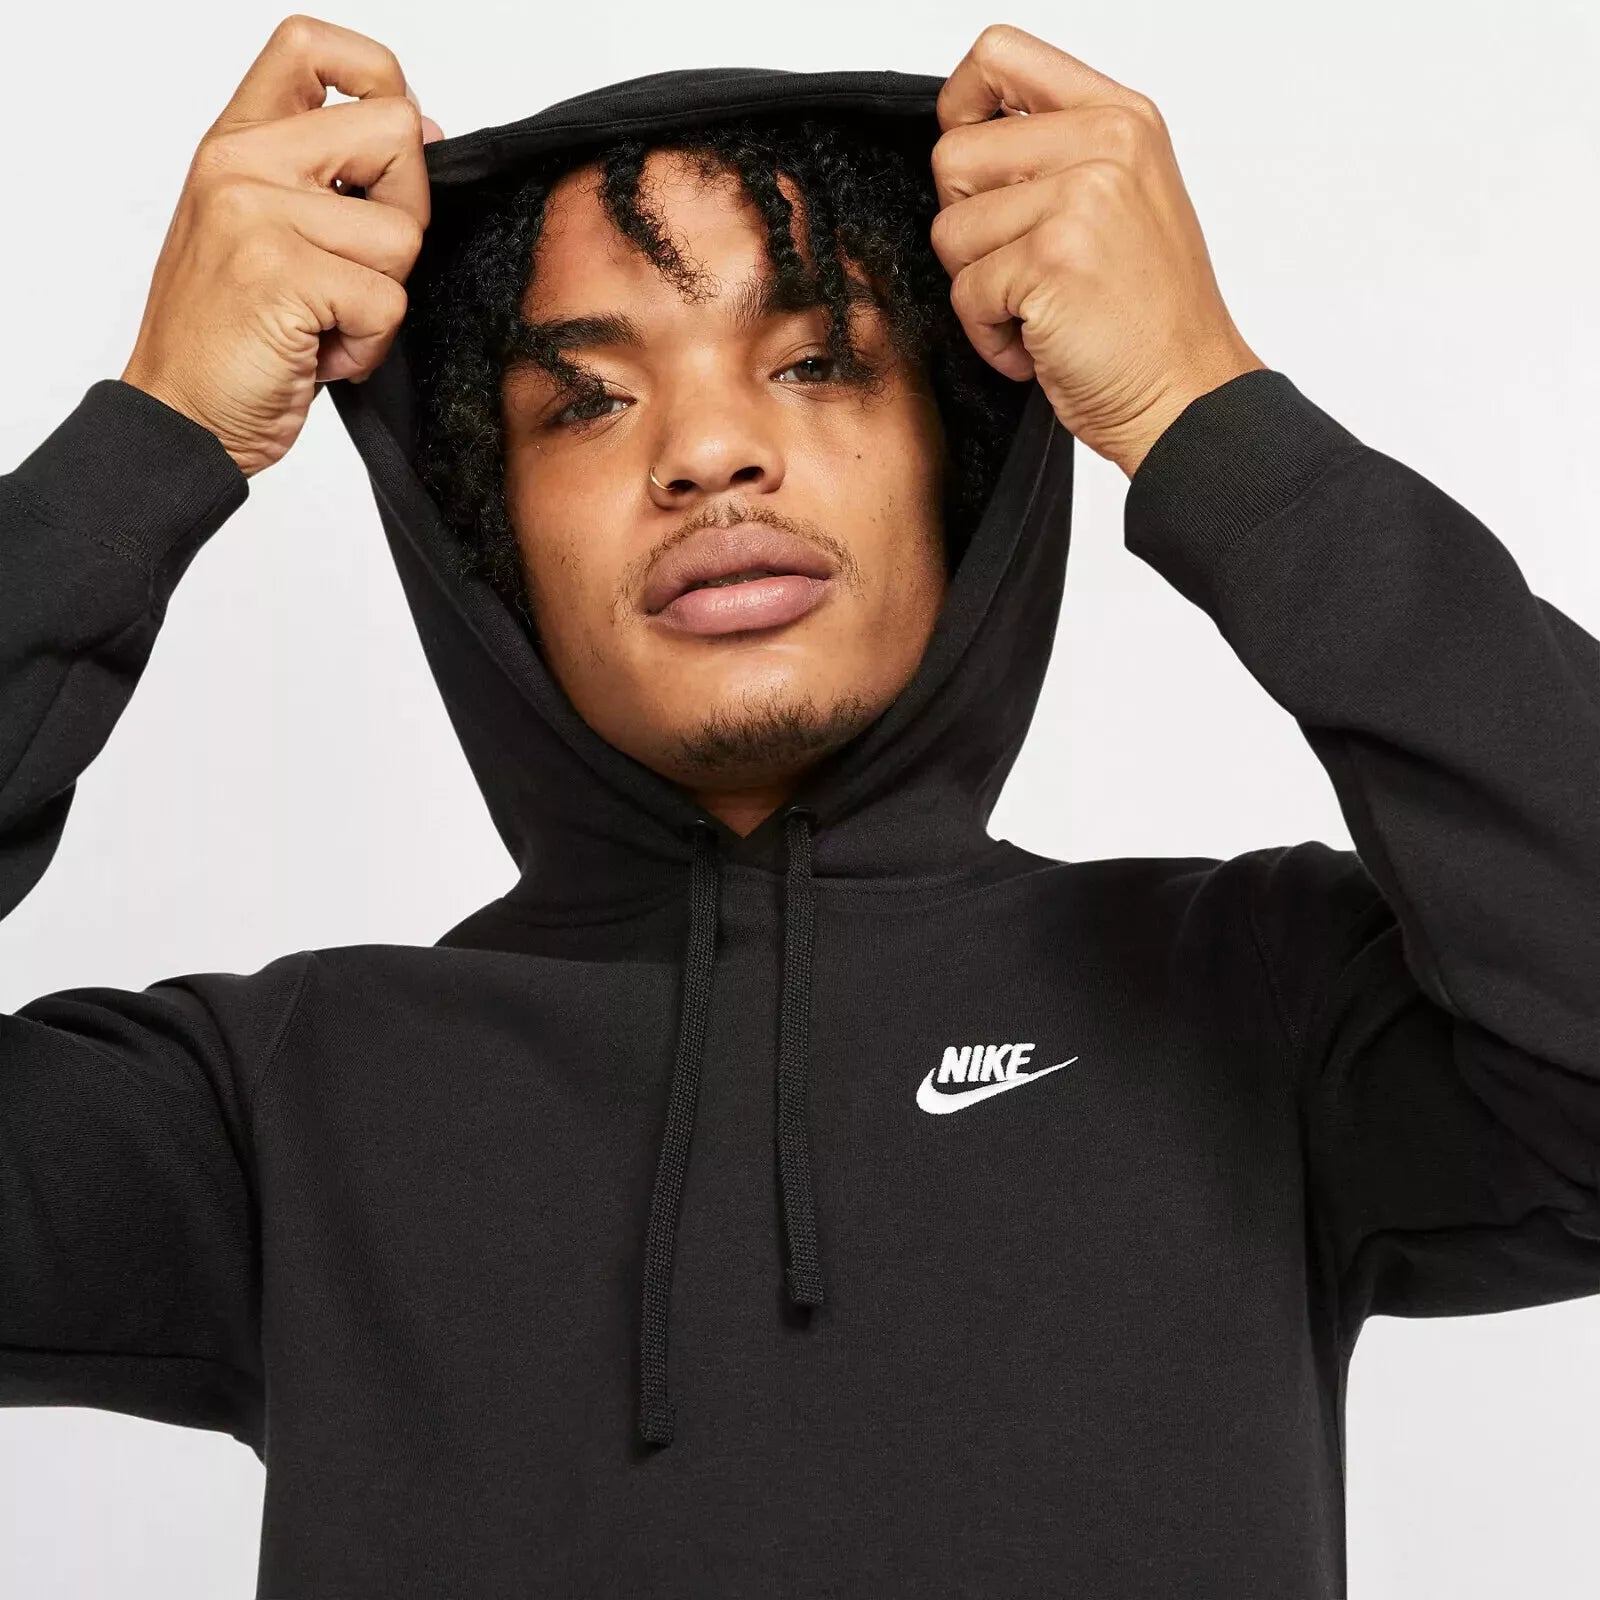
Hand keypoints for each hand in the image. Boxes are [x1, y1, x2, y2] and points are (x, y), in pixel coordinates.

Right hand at [120, 14, 444, 478]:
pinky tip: (319, 353)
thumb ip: (331, 177)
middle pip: (397, 133)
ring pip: (403, 235)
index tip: (394, 146)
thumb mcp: (268, 232)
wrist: (183, 417)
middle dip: (407, 214)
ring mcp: (257, 214)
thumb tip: (426, 133)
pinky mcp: (280, 274)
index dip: (380, 82)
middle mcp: (242, 163)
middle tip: (359, 270)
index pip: (314, 48)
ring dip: (383, 299)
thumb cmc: (232, 337)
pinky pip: (389, 302)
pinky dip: (369, 345)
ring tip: (324, 321)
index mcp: (238, 142)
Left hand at [931, 24, 1265, 478]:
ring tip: (1040, 310)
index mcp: (1120, 118)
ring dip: (979, 290)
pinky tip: (1040, 343)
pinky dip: (988, 336)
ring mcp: (1080, 199)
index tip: (972, 169)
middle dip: (967, 228)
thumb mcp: (1125, 202)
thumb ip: (1058, 155)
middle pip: (952, 156)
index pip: (1000, 56)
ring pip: (950, 231)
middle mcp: (1105, 145)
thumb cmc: (1150, 320)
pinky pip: (965, 293)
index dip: (959, 108)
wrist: (1186, 397)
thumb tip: (967, 139)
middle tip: (1020, 269)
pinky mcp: (1051, 260)